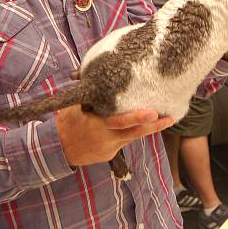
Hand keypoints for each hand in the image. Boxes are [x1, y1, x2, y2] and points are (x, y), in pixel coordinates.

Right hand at [56, 106, 173, 166]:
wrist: (57, 149)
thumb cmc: (67, 121)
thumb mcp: (75, 106)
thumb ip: (90, 95)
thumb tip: (98, 73)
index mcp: (98, 125)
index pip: (121, 121)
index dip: (138, 118)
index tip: (154, 112)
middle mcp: (107, 138)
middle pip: (134, 132)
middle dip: (154, 126)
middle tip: (170, 118)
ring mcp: (110, 148)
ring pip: (132, 137)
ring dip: (148, 129)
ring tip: (166, 119)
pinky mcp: (110, 155)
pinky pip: (124, 142)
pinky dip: (132, 134)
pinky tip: (143, 126)